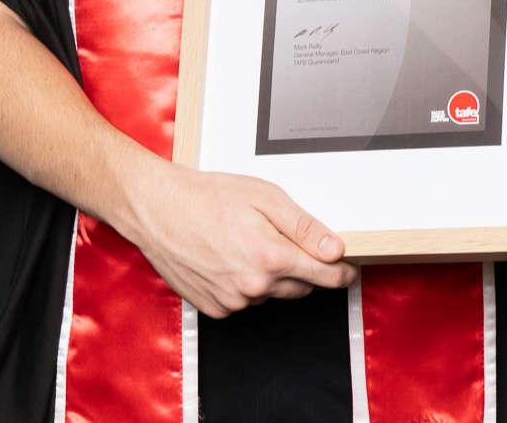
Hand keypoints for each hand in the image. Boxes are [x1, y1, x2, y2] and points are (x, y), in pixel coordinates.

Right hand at [118, 154, 357, 318]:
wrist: (159, 209)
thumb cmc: (208, 197)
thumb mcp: (265, 197)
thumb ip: (304, 227)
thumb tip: (335, 249)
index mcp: (271, 257)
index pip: (325, 276)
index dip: (342, 271)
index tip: (348, 267)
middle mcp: (255, 286)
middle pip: (301, 287)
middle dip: (302, 267)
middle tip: (283, 239)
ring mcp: (234, 302)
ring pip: (272, 293)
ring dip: (271, 275)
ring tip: (247, 241)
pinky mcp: (216, 310)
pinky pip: (245, 301)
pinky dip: (245, 284)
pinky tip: (229, 258)